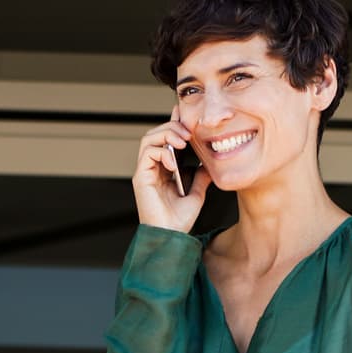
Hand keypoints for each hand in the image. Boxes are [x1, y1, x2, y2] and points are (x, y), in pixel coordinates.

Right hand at [132, 110, 210, 233]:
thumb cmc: (180, 220)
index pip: (166, 138)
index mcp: (163, 169)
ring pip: (149, 138)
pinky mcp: (140, 177)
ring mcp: (145, 171)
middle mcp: (152, 167)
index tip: (188, 116)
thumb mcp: (197, 193)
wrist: (171, 236)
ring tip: (182, 142)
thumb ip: (201, 176)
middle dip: (173, 127)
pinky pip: (147, 153)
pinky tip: (174, 161)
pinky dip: (162, 151)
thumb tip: (211, 162)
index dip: (175, 124)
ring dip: (167, 135)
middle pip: (156, 133)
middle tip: (189, 134)